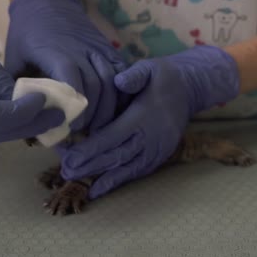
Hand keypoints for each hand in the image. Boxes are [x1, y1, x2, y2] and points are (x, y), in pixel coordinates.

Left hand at [5, 0, 126, 131]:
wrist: (47, 2)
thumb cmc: (27, 35)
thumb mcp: (13, 59)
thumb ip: (18, 88)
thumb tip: (22, 120)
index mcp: (56, 53)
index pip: (72, 82)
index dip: (73, 107)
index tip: (70, 126)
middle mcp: (82, 51)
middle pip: (96, 87)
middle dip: (92, 114)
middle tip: (84, 132)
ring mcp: (98, 49)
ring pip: (112, 82)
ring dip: (107, 107)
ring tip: (99, 126)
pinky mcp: (109, 49)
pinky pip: (122, 73)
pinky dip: (121, 94)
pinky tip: (114, 110)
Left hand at [59, 45, 240, 198]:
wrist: (190, 88)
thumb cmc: (164, 77)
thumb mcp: (149, 67)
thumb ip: (134, 75)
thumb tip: (118, 81)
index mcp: (144, 116)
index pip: (113, 136)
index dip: (90, 148)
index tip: (69, 157)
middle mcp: (151, 137)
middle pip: (117, 156)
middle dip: (90, 166)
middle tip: (66, 172)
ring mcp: (158, 149)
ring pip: (127, 168)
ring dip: (102, 178)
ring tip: (78, 184)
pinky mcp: (161, 156)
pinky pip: (139, 172)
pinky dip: (119, 180)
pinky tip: (101, 188)